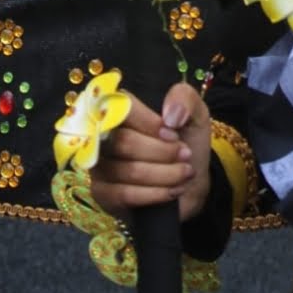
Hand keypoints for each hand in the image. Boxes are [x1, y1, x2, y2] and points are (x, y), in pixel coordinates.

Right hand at [89, 82, 211, 223]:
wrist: (191, 184)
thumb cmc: (186, 144)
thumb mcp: (194, 114)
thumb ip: (185, 98)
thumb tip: (170, 115)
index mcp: (119, 109)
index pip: (121, 109)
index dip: (148, 123)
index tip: (174, 134)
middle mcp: (101, 135)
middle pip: (124, 142)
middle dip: (162, 152)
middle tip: (186, 155)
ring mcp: (98, 165)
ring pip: (129, 170)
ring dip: (165, 174)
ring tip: (185, 173)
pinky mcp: (102, 194)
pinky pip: (125, 195)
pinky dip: (155, 194)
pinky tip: (173, 191)